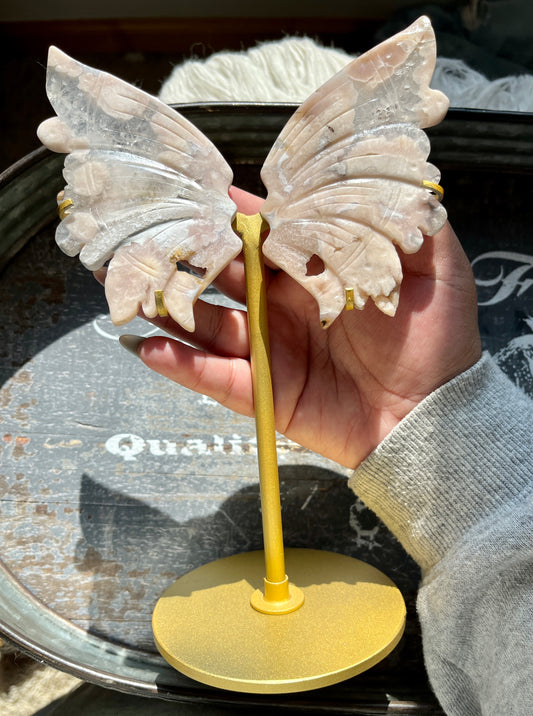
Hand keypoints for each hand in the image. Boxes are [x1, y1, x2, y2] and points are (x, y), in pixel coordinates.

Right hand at [129, 187, 481, 469]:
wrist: (433, 415)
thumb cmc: (436, 339)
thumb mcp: (435, 268)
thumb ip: (406, 220)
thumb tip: (374, 175)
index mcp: (316, 270)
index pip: (265, 235)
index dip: (234, 215)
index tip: (202, 193)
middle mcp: (283, 304)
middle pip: (222, 274)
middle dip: (183, 254)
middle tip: (143, 234)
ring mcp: (270, 348)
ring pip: (207, 323)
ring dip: (168, 306)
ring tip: (129, 288)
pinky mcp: (265, 392)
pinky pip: (215, 377)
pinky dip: (181, 365)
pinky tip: (150, 347)